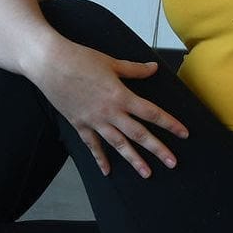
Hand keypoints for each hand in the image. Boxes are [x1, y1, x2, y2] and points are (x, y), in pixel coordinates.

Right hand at [33, 38, 187, 177]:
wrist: (49, 63)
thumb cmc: (80, 59)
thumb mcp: (111, 62)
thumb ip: (135, 70)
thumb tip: (154, 68)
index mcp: (121, 95)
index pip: (151, 113)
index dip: (169, 123)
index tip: (184, 133)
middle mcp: (110, 112)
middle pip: (139, 134)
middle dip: (157, 150)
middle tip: (172, 163)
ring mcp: (94, 120)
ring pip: (118, 144)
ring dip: (133, 159)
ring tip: (147, 173)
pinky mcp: (79, 124)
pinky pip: (92, 145)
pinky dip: (100, 158)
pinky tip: (107, 171)